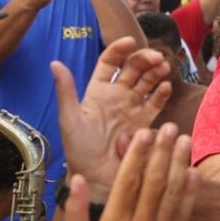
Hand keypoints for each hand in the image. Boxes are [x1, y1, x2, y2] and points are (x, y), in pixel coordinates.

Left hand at [53, 37, 171, 199]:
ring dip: (156, 72)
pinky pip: (156, 103)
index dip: (120, 50)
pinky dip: (162, 94)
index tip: (131, 42)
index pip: (110, 62)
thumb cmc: (79, 150)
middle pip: (133, 68)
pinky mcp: (144, 122)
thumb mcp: (70, 119)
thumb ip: (66, 91)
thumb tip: (54, 62)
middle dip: (144, 59)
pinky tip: (165, 88)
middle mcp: (117, 96)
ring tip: (164, 68)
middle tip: (155, 57)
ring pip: (148, 82)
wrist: (96, 178)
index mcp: (98, 91)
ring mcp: (132, 108)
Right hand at [61, 125, 196, 220]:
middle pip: (154, 182)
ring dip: (180, 164)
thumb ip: (75, 208)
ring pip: (173, 195)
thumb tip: (78, 177)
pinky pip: (183, 216)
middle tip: (170, 128)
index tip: (144, 133)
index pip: (128, 181)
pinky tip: (191, 172)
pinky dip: (189, 192)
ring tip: (184, 141)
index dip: (137, 154)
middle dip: (163, 151)